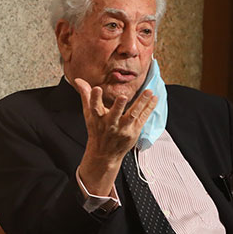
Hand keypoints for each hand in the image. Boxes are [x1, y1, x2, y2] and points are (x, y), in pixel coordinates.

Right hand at [72, 78, 156, 195]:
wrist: (105, 153)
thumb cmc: (96, 130)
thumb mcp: (88, 114)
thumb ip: (86, 95)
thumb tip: (78, 80)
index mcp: (97, 118)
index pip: (94, 107)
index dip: (94, 98)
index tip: (97, 88)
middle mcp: (110, 124)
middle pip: (114, 114)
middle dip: (118, 106)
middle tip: (122, 96)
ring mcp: (123, 129)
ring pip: (133, 115)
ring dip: (141, 103)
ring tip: (148, 92)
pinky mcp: (133, 132)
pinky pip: (142, 118)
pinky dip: (149, 108)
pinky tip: (154, 98)